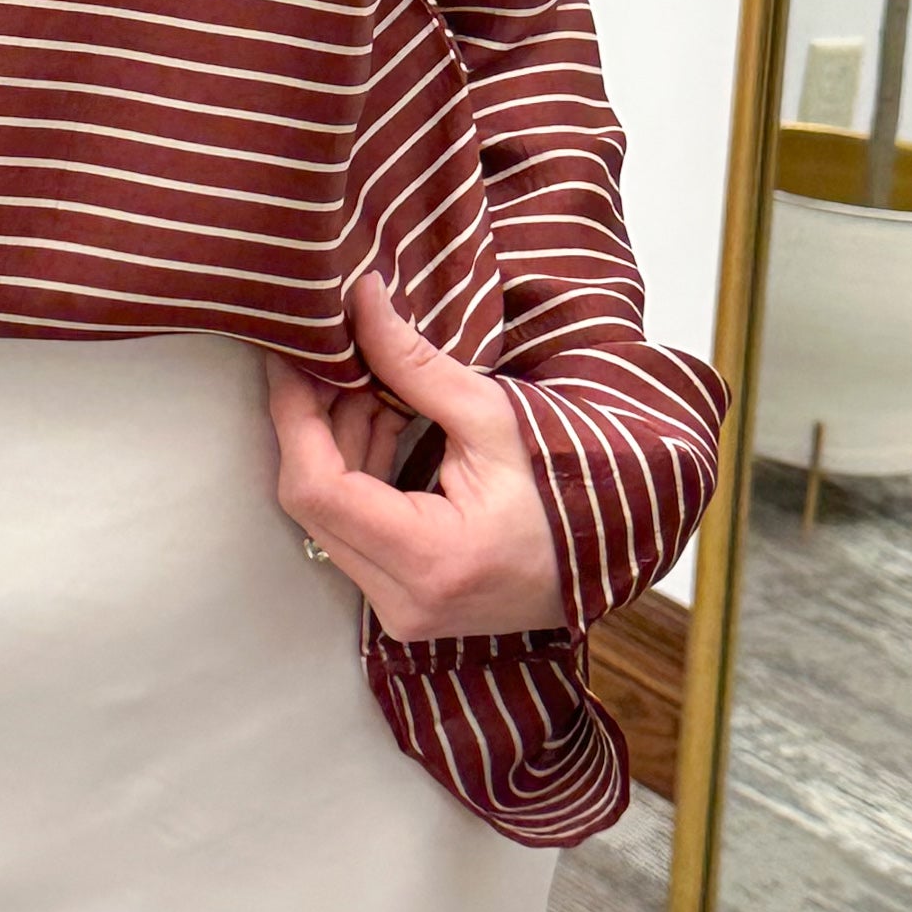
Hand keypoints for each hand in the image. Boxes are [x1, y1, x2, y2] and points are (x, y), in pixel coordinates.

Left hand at [264, 270, 567, 641]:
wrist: (617, 555)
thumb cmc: (570, 488)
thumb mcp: (492, 416)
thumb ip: (413, 363)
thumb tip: (359, 301)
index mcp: (429, 562)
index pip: (317, 487)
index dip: (294, 414)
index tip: (293, 356)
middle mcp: (404, 602)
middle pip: (314, 502)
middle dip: (313, 420)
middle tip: (330, 355)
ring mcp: (401, 610)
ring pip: (329, 515)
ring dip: (336, 441)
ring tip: (365, 376)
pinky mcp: (404, 600)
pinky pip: (355, 529)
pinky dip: (359, 469)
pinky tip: (379, 416)